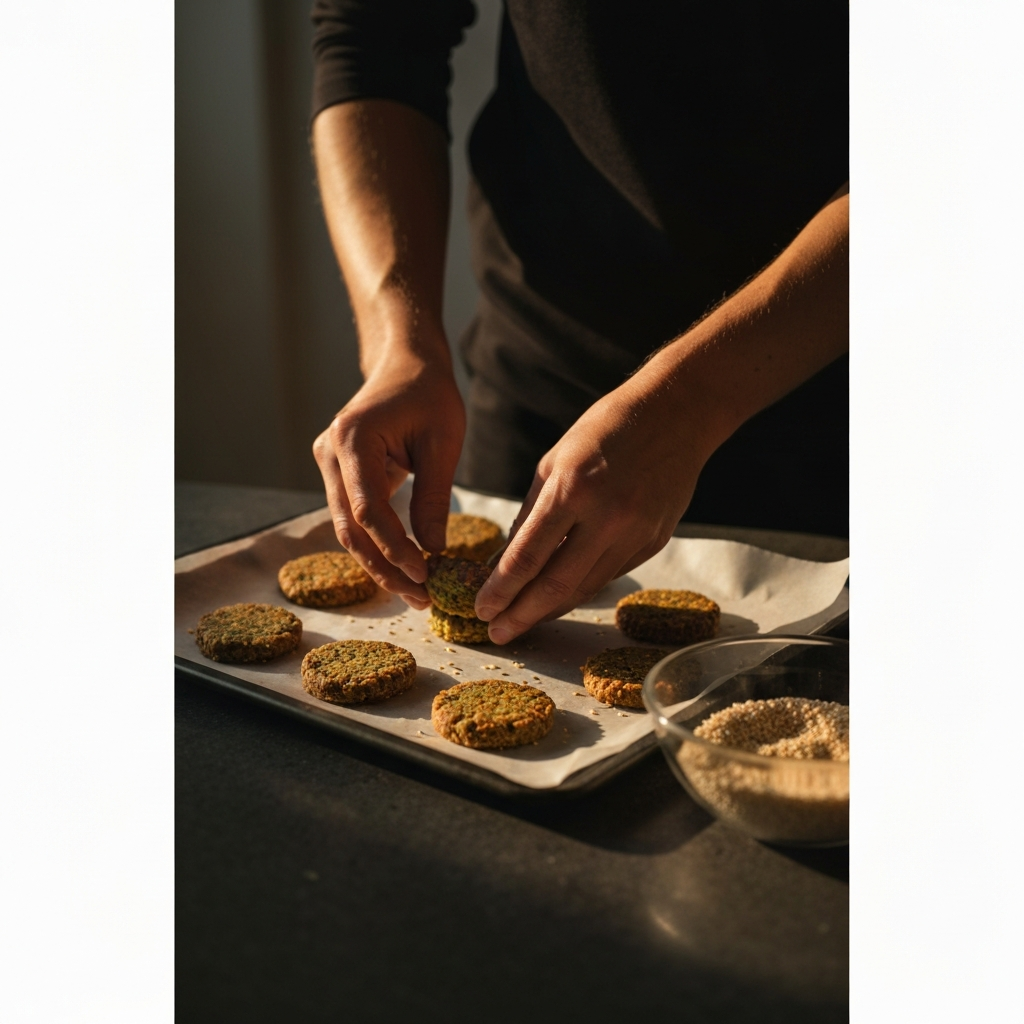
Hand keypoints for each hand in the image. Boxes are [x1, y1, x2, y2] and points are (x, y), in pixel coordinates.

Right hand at [313, 354, 464, 608]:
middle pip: (350, 527)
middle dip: (384, 567)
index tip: (425, 574)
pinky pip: (353, 518)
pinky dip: (377, 544)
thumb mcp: (443, 443)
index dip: (394, 547)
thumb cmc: (429, 394)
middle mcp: (329, 453)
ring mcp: (328, 464)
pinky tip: (403, 568)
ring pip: (347, 529)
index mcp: (353, 438)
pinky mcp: (337, 474)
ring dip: (379, 563)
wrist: (406, 364)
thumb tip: (434, 550)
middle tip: (420, 598)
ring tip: (415, 592)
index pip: (367, 508)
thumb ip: (435, 496)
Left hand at [474, 377, 710, 643]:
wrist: (678, 415)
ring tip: (523, 622)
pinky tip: (559, 598)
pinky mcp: (654, 542)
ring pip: (585, 588)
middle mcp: (606, 518)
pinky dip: (580, 589)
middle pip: (556, 585)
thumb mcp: (555, 461)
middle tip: (497, 634)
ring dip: (550, 610)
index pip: (527, 556)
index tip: (481, 609)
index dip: (501, 590)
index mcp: (572, 490)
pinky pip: (609, 575)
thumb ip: (531, 514)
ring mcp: (635, 533)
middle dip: (521, 616)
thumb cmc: (606, 429)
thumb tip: (507, 562)